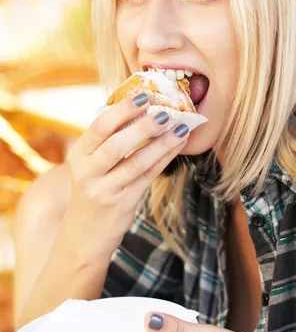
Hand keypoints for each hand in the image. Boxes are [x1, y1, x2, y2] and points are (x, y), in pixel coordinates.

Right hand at [63, 93, 188, 257]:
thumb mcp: (90, 165)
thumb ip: (108, 141)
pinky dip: (165, 158)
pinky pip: (148, 177)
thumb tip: (142, 108)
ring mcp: (105, 190)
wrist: (86, 235)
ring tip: (181, 127)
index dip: (122, 110)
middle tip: (165, 111)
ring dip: (161, 143)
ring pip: (137, 162)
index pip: (99, 127)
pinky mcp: (123, 203)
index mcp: (78, 155)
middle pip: (117, 145)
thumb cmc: (94, 188)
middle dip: (143, 126)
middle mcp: (88, 172)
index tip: (144, 96)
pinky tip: (178, 145)